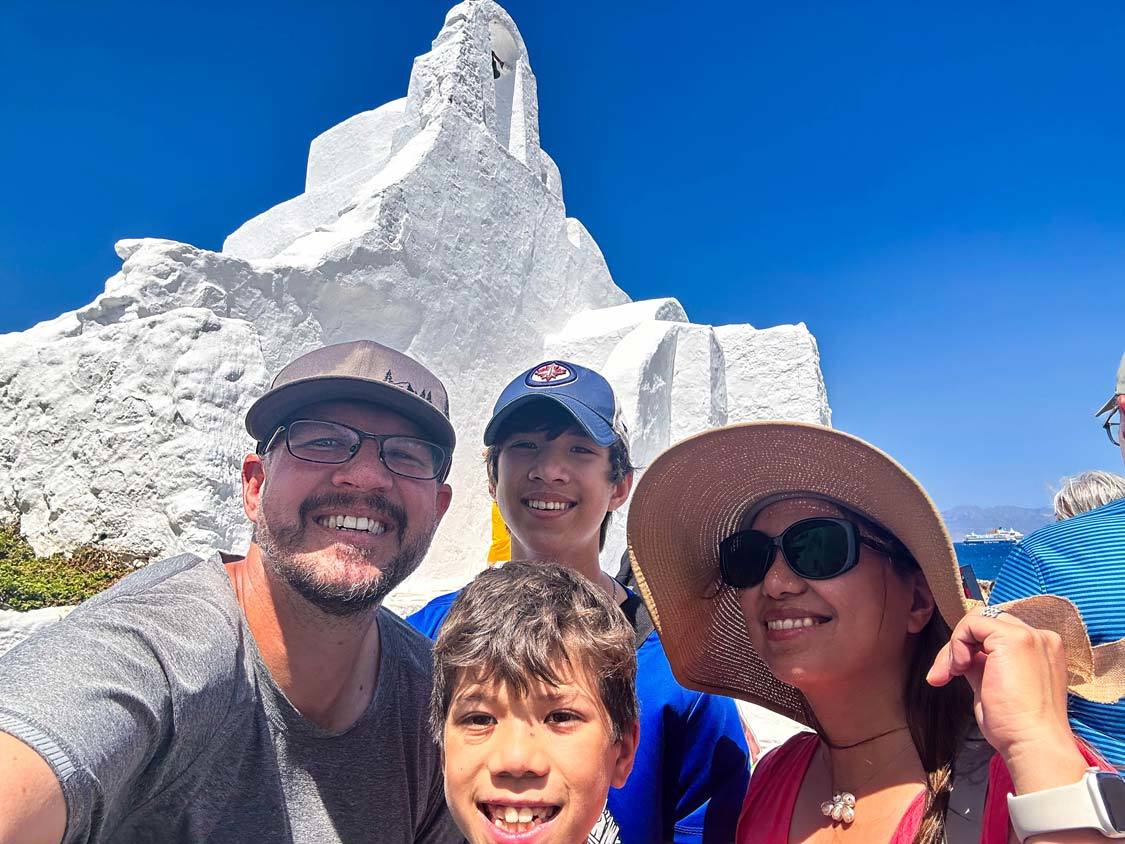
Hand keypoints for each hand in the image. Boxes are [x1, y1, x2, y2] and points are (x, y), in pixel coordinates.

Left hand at [926, 608, 1072, 759]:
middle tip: (943, 675)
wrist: (1032, 744)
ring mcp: (1030, 636)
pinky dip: (957, 643)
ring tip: (949, 674)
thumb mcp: (995, 686)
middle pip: (985, 624)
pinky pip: (972, 624)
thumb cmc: (1016, 727)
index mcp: (1040, 649)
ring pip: (976, 622)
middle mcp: (1040, 638)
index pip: (995, 634)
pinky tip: (959, 668)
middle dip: (958, 646)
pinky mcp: (1014, 639)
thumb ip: (982, 665)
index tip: (953, 674)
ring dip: (954, 647)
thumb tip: (962, 655)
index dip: (969, 649)